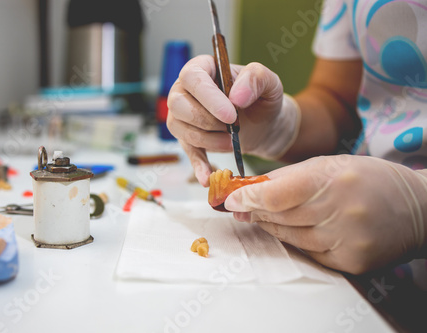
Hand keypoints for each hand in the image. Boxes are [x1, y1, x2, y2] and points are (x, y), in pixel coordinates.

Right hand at [167, 55, 299, 185]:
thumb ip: (257, 78)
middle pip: (178, 104)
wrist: (265, 124)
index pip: (192, 78)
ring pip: (179, 128)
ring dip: (207, 140)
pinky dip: (197, 165)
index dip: (208, 97)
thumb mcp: (269, 83)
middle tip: (232, 128)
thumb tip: (237, 96)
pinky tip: (207, 177)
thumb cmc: (262, 99)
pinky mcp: (188, 139)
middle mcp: (186, 90)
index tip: (231, 115)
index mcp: (203, 68)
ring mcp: (183, 116)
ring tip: (231, 142)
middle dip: (206, 121)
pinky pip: (186, 151)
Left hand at [224, 155, 426, 273]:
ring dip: (271, 226)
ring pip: (291, 237)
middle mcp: (342, 212)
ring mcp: (347, 241)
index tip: (231, 199)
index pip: (278, 195)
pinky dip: (295, 240)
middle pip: (281, 217)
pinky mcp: (351, 262)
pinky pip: (308, 252)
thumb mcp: (329, 165)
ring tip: (261, 216)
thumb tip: (247, 192)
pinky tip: (292, 229)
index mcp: (335, 180)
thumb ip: (286, 179)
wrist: (418, 208)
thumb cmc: (367, 179)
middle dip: (255, 212)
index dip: (249, 198)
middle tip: (239, 207)